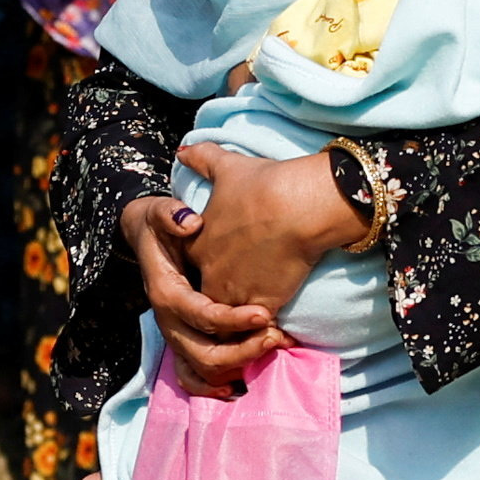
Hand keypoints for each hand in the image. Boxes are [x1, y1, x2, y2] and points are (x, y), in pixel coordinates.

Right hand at [119, 194, 283, 396]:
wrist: (146, 239)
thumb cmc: (160, 226)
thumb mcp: (160, 211)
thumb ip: (170, 214)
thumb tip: (192, 222)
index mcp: (166, 294)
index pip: (202, 316)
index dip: (233, 320)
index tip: (264, 313)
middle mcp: (169, 322)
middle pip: (204, 354)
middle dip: (242, 349)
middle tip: (276, 335)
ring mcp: (175, 336)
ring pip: (202, 371)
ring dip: (237, 366)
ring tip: (271, 347)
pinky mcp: (182, 342)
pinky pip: (192, 378)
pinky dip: (214, 387)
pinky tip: (240, 385)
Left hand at [172, 138, 364, 314]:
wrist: (297, 206)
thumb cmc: (262, 185)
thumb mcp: (226, 166)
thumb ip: (202, 159)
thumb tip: (182, 150)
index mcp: (199, 246)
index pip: (194, 267)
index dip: (212, 266)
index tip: (230, 262)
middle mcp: (212, 275)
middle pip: (208, 298)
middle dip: (222, 301)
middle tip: (243, 297)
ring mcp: (236, 293)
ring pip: (230, 319)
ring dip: (242, 319)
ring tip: (258, 319)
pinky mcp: (263, 306)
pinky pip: (258, 328)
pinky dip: (267, 327)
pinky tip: (278, 321)